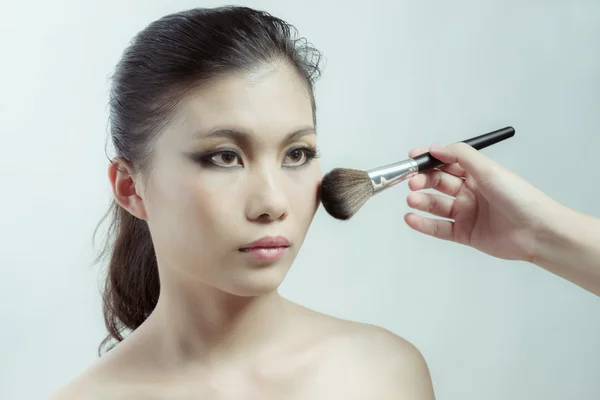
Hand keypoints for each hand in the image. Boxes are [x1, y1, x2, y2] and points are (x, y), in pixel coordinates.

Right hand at [404, 142, 561, 261]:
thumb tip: (436, 148)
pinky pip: (438, 228)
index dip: (429, 161)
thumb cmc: (520, 198)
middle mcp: (470, 193)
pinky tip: (412, 219)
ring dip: (421, 201)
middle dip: (422, 181)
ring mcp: (466, 214)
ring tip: (412, 200)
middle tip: (412, 182)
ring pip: (435, 206)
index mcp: (476, 175)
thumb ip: (460, 156)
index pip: (446, 164)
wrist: (537, 231)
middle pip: (438, 184)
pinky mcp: (464, 234)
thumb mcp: (488, 169)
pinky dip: (423, 224)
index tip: (413, 159)